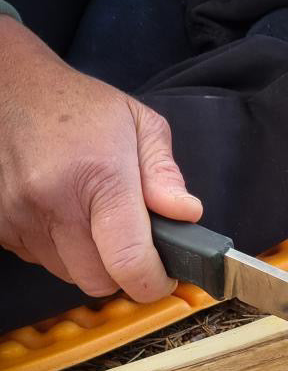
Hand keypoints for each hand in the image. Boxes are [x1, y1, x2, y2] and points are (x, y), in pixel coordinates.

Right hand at [0, 17, 201, 300]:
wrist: (10, 87)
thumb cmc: (80, 107)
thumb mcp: (140, 124)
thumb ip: (165, 174)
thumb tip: (186, 214)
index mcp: (99, 176)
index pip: (129, 262)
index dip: (153, 283)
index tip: (163, 278)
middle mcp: (54, 201)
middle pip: (98, 281)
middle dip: (122, 273)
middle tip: (131, 244)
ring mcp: (20, 216)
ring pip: (68, 275)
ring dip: (88, 260)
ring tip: (92, 219)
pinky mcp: (0, 225)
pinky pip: (41, 261)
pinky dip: (59, 250)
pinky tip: (63, 215)